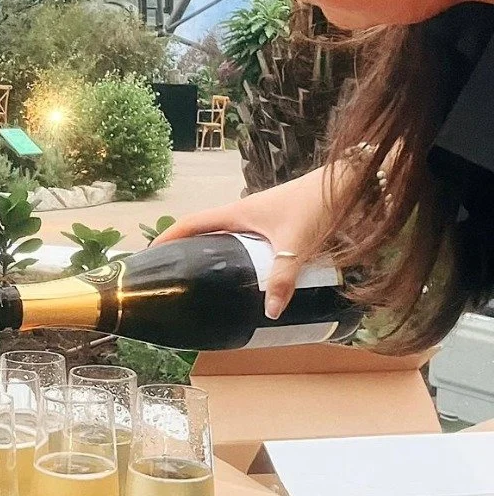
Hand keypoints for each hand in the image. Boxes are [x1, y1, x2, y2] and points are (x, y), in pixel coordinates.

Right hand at [153, 166, 334, 318]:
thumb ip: (283, 278)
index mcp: (237, 213)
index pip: (191, 224)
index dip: (167, 238)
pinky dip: (233, 254)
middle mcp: (242, 213)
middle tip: (171, 274)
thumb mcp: (296, 245)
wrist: (347, 183)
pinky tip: (242, 272)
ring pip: (224, 235)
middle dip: (183, 249)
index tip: (149, 256)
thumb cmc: (316, 205)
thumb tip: (270, 313)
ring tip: (199, 278)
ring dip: (208, 251)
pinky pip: (243, 240)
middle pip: (202, 230)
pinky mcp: (273, 221)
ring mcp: (257, 216)